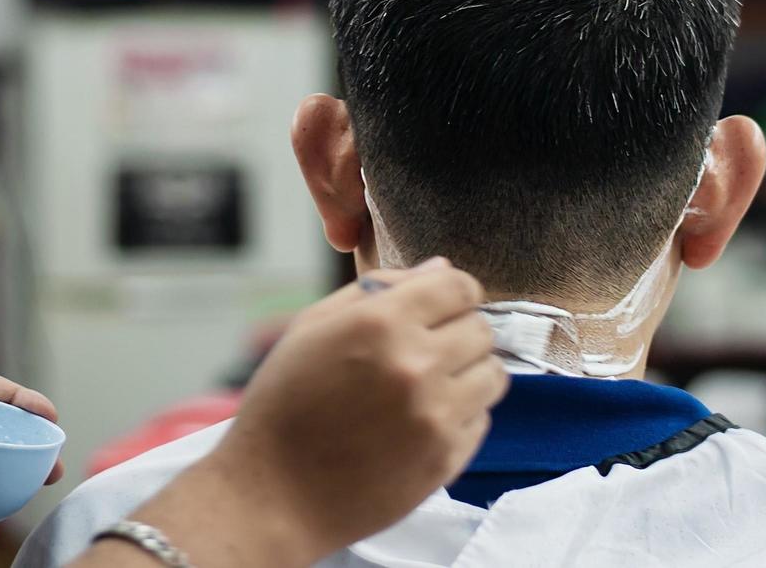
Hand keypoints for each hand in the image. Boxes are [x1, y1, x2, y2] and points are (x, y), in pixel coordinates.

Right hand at [183, 260, 505, 558]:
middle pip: (482, 328)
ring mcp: (436, 414)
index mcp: (381, 323)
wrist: (272, 497)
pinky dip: (462, 417)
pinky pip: (482, 419)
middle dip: (459, 332)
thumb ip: (377, 291)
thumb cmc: (283, 407)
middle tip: (427, 351)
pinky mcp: (446, 458)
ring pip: (493, 373)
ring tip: (431, 386)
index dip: (453, 293)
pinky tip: (422, 422)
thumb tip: (439, 268)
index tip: (440, 308)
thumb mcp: (312, 330)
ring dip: (469, 374)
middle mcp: (416, 364)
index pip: (460, 287)